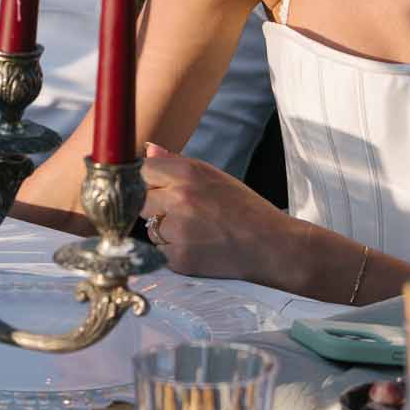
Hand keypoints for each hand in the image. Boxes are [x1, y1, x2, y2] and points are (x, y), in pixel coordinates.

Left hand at [140, 142, 289, 282]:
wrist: (269, 245)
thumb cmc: (244, 208)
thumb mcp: (214, 176)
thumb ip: (176, 163)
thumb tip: (149, 150)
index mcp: (188, 173)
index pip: (143, 170)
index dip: (149, 181)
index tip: (157, 187)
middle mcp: (179, 199)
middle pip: (140, 200)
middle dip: (154, 206)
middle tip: (180, 212)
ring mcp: (177, 231)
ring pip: (149, 228)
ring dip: (163, 230)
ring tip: (192, 230)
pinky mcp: (178, 259)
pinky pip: (160, 252)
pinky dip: (172, 251)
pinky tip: (196, 246)